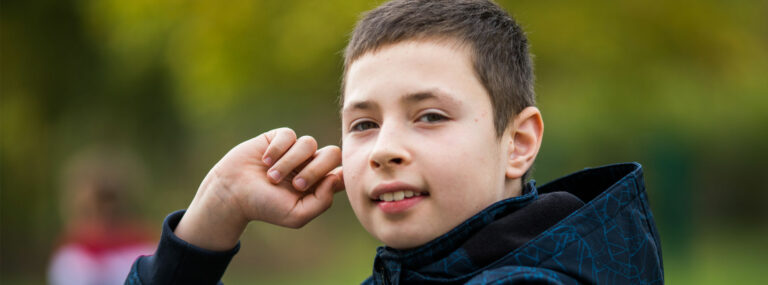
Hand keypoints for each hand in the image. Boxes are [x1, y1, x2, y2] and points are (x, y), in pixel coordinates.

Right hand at [175, 128, 343, 249]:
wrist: (233, 192)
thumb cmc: (265, 206)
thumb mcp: (296, 215)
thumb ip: (322, 202)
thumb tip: (335, 178)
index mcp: (319, 183)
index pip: (342, 172)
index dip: (340, 174)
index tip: (322, 184)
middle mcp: (310, 164)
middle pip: (333, 153)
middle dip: (316, 169)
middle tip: (297, 185)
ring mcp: (295, 150)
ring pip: (309, 143)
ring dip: (290, 162)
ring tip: (272, 177)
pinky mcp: (279, 138)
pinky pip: (289, 135)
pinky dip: (277, 150)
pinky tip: (264, 161)